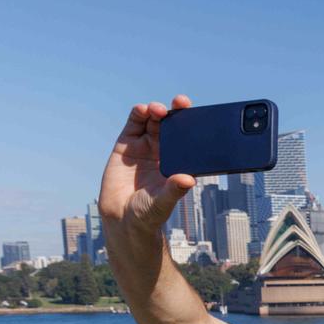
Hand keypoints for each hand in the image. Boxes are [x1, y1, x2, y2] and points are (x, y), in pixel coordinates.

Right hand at [98, 95, 196, 230]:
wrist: (123, 219)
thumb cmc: (148, 212)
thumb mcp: (163, 202)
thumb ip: (174, 191)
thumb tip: (188, 180)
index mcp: (179, 161)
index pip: (190, 138)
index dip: (195, 125)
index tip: (201, 116)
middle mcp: (163, 150)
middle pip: (172, 124)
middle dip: (178, 111)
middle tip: (181, 104)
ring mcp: (145, 145)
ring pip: (154, 120)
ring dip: (157, 110)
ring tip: (159, 110)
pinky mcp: (126, 144)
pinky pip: (134, 123)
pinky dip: (139, 113)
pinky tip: (143, 110)